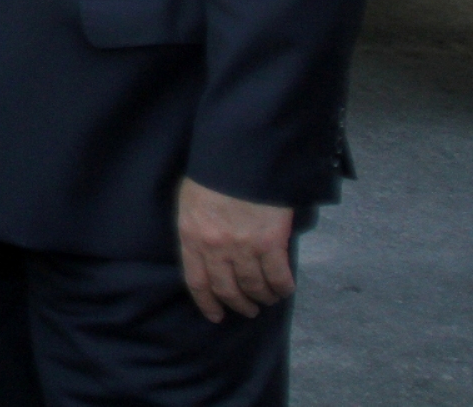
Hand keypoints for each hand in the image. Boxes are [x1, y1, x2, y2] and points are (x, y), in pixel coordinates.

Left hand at [178, 178, 294, 321]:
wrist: (241, 156)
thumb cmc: (213, 175)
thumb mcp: (189, 201)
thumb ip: (195, 230)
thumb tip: (204, 254)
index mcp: (191, 235)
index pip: (196, 281)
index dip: (207, 303)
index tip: (216, 315)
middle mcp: (215, 247)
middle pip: (226, 289)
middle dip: (238, 304)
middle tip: (247, 309)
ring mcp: (243, 246)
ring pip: (253, 287)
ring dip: (261, 298)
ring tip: (265, 299)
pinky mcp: (270, 242)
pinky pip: (277, 277)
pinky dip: (282, 288)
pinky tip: (283, 290)